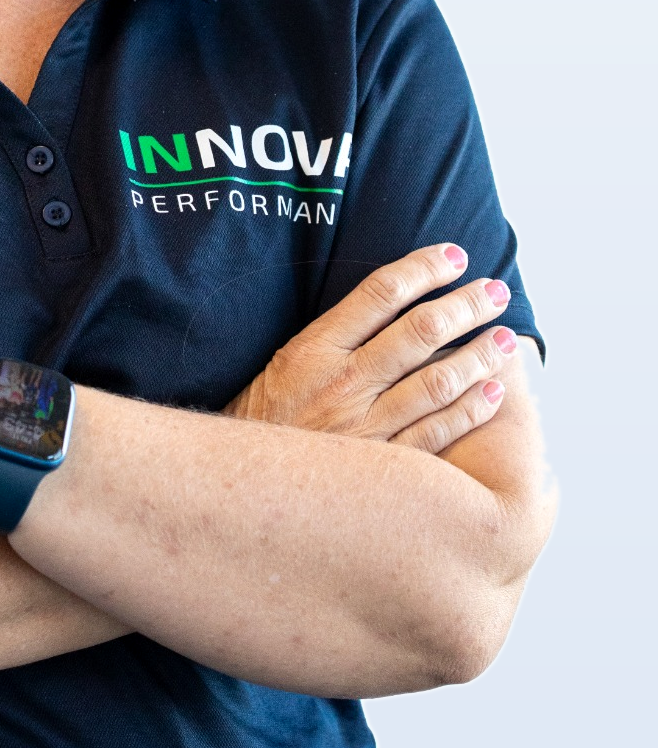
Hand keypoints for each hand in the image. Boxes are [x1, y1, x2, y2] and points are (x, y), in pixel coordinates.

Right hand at [223, 244, 518, 451]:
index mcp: (313, 350)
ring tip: (506, 339)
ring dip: (479, 356)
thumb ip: (334, 339)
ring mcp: (363, 429)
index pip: (380, 293)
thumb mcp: (284, 366)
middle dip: (466, 305)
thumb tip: (391, 303)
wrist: (241, 490)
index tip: (456, 257)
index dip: (424, 269)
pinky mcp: (380, 469)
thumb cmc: (266, 423)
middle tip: (497, 291)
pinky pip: (436, 435)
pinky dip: (469, 411)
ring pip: (436, 382)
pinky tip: (493, 393)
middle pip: (419, 332)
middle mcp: (341, 384)